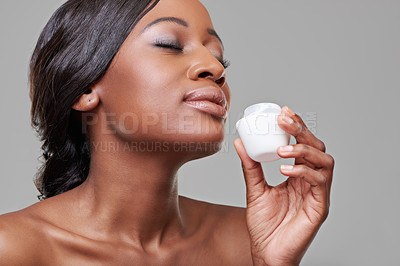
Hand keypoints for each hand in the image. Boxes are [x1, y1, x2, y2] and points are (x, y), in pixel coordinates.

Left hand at [234, 106, 334, 265]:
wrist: (267, 253)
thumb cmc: (264, 226)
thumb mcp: (255, 190)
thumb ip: (250, 167)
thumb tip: (240, 143)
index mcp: (297, 175)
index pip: (302, 145)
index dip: (296, 127)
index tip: (282, 113)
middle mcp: (310, 181)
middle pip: (316, 147)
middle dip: (301, 130)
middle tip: (284, 120)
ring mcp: (317, 193)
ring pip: (324, 162)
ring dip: (303, 150)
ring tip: (281, 150)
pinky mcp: (320, 206)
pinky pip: (320, 182)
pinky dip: (304, 171)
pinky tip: (286, 170)